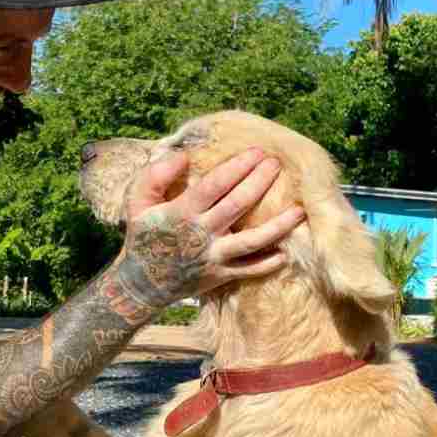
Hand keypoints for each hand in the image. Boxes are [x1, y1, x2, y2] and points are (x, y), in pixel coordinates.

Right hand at [114, 148, 304, 308]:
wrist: (141, 284)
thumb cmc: (143, 236)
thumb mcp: (136, 203)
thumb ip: (155, 176)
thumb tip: (184, 157)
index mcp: (182, 212)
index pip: (215, 185)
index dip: (238, 167)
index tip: (257, 152)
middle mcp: (201, 234)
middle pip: (238, 205)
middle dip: (260, 182)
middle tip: (277, 165)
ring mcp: (213, 257)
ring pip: (253, 241)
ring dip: (279, 226)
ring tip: (300, 211)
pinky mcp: (220, 276)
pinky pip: (250, 270)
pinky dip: (269, 263)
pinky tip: (286, 252)